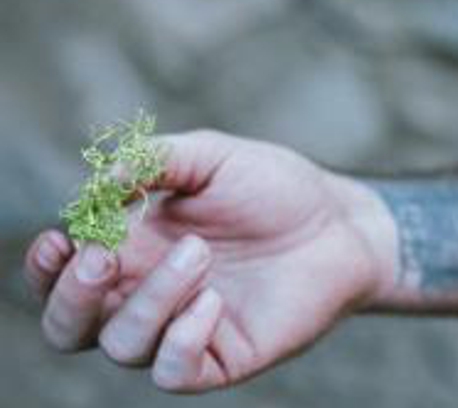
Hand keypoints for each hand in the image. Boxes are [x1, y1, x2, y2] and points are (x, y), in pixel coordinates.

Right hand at [25, 130, 384, 392]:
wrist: (338, 220)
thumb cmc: (275, 186)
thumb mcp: (210, 157)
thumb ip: (154, 161)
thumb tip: (99, 185)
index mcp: (138, 248)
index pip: (66, 275)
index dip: (46, 267)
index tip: (61, 237)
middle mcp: (152, 293)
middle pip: (72, 326)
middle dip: (73, 296)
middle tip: (105, 256)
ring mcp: (188, 327)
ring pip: (124, 345)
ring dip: (150, 298)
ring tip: (200, 252)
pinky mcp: (225, 355)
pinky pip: (176, 372)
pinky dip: (182, 337)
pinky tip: (216, 299)